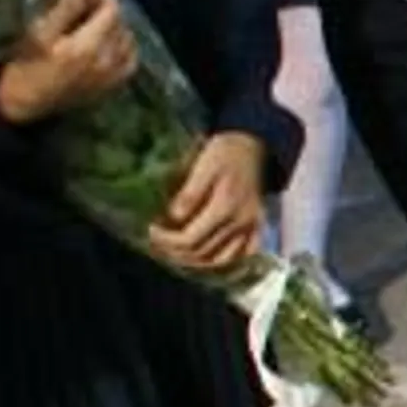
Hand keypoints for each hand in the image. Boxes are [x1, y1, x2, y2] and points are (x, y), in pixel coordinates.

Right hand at [0, 0, 137, 123]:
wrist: (23, 106)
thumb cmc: (25, 68)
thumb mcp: (39, 34)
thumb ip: (65, 9)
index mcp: (87, 48)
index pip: (111, 11)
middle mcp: (106, 62)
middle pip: (121, 24)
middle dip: (108, 6)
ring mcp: (112, 77)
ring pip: (128, 41)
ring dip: (117, 24)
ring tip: (99, 17)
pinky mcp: (111, 88)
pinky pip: (129, 62)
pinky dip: (125, 47)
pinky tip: (111, 41)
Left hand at [148, 131, 266, 275]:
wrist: (252, 145)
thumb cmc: (223, 153)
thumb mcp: (202, 166)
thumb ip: (189, 194)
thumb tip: (173, 218)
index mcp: (225, 207)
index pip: (190, 239)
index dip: (166, 240)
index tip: (150, 230)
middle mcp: (240, 223)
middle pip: (202, 253)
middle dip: (174, 252)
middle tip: (157, 243)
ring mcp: (250, 227)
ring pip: (219, 260)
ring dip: (194, 261)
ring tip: (175, 252)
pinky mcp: (256, 227)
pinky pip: (242, 255)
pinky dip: (223, 261)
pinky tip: (207, 258)